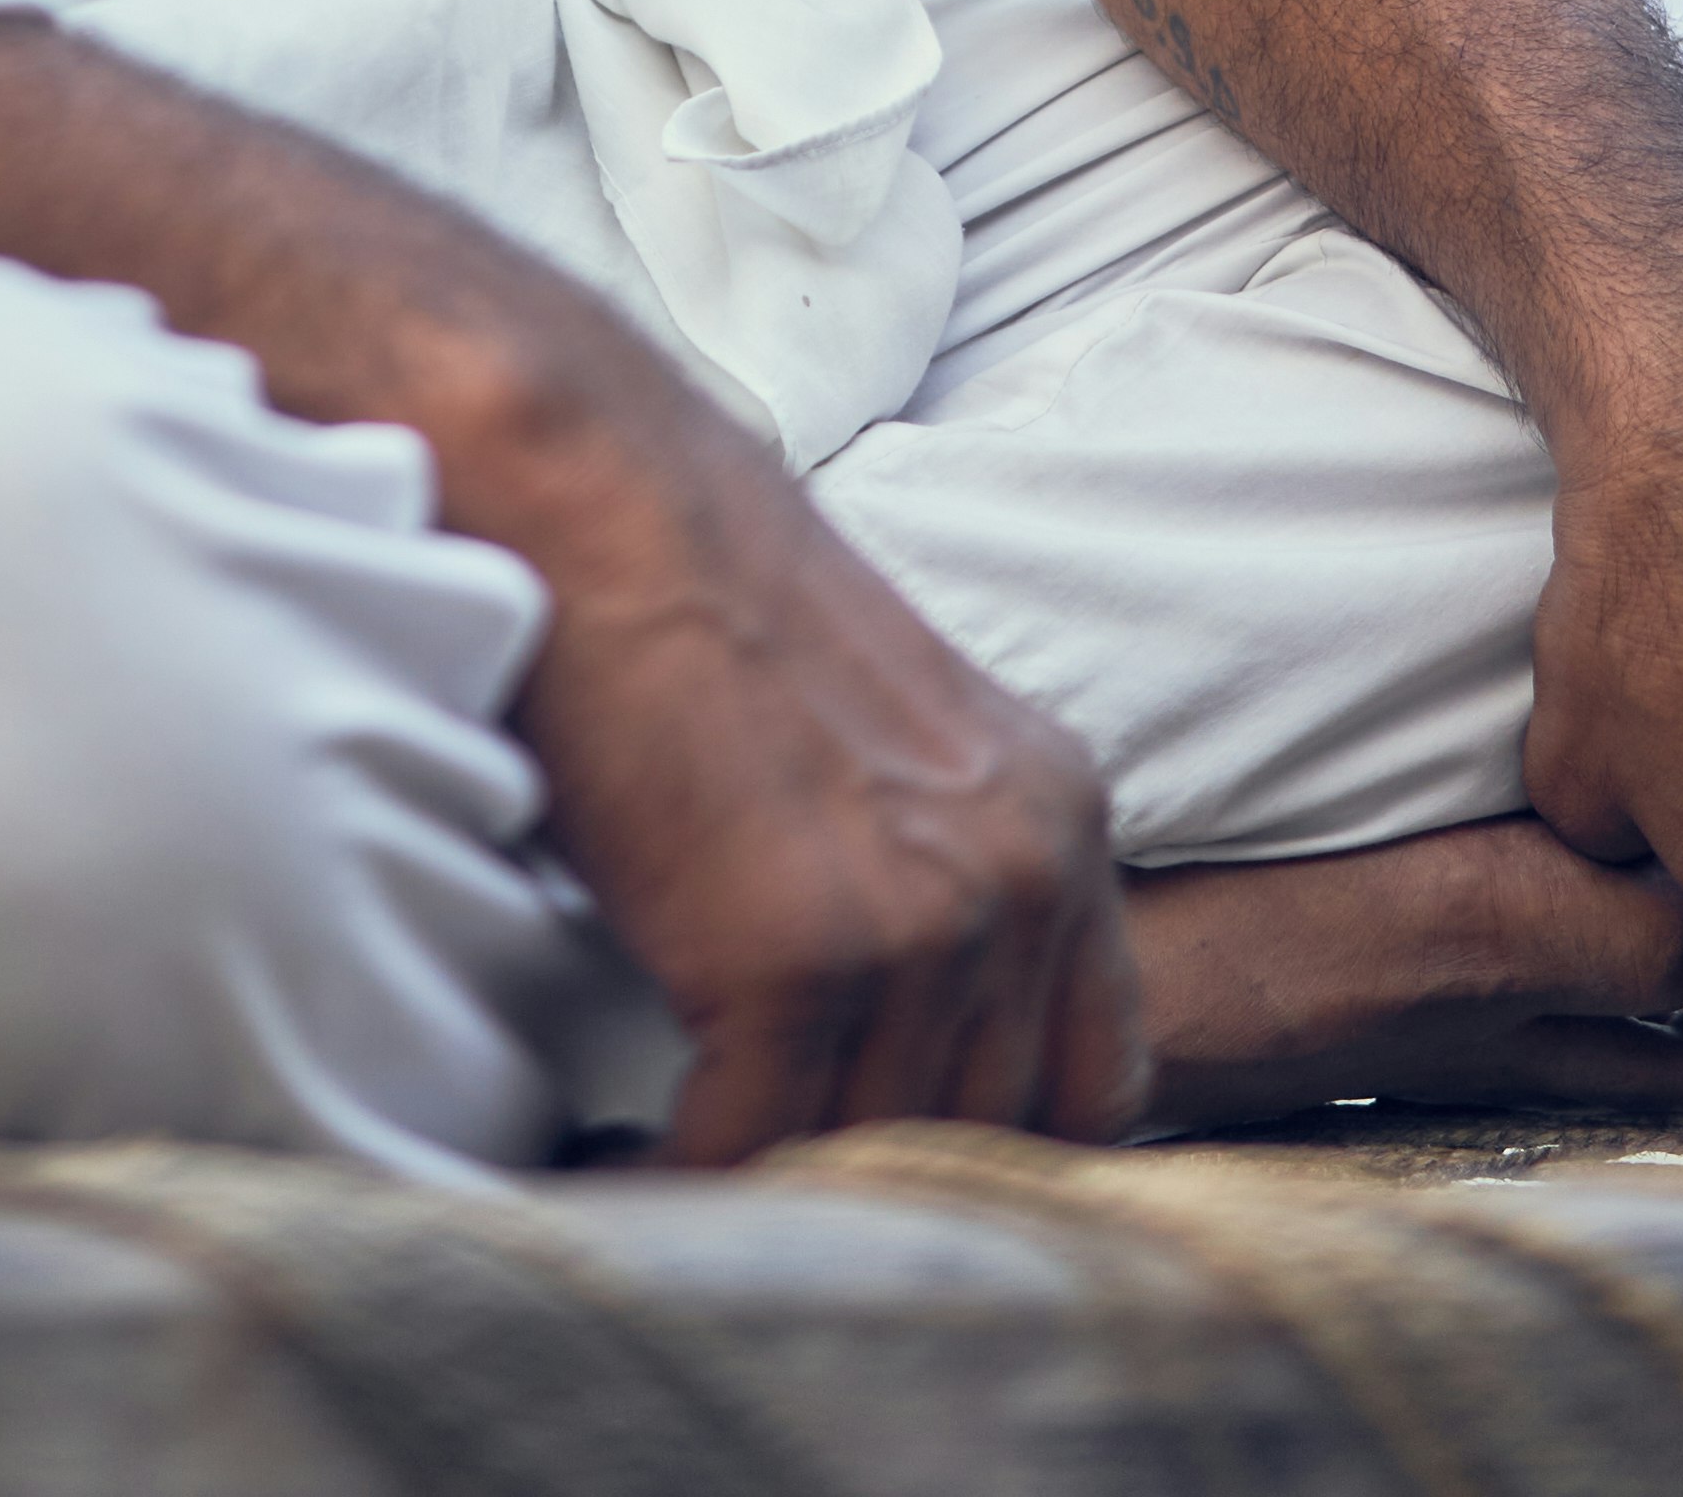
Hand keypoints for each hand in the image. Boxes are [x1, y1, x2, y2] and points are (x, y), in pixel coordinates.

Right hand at [501, 375, 1146, 1159]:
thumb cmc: (695, 595)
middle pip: (983, 1130)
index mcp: (1058, 813)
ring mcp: (923, 918)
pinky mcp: (798, 953)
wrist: (589, 490)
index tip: (882, 1164)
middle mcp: (1023, 872)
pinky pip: (751, 1143)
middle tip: (759, 1192)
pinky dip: (680, 1179)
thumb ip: (932, 871)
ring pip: (869, 1149)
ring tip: (682, 1186)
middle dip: (868, 1173)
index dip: (987, 1145)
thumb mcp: (881, 740)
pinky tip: (618, 1165)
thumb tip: (896, 1033)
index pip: (1093, 1081)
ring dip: (770, 1188)